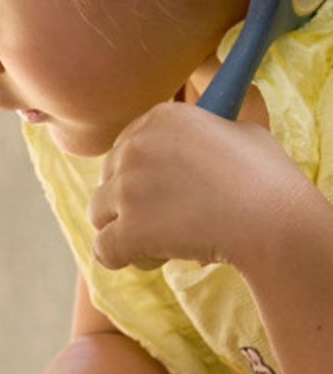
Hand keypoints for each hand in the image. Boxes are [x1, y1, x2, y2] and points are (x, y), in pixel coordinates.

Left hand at [88, 102, 305, 270]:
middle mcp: (137, 146)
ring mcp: (129, 188)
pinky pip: (102, 249)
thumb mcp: (242, 130)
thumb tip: (208, 116)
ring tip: (157, 240)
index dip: (139, 174)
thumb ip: (209, 125)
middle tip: (166, 219)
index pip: (123, 147)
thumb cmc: (267, 179)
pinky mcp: (129, 228)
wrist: (275, 221)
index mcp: (161, 118)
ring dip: (121, 228)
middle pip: (107, 180)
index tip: (163, 190)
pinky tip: (145, 258)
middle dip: (128, 202)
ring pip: (98, 213)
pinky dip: (118, 258)